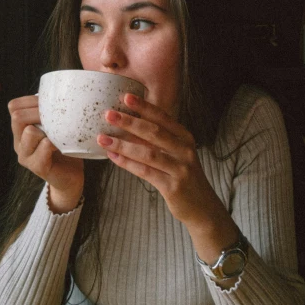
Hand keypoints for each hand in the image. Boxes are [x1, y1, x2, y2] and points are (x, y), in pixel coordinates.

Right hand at [9, 95, 83, 211]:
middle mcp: (19, 142)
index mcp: (20, 129)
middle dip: (38, 111)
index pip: (14, 106)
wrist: (69, 178)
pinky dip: (54, 142)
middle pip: (18, 116)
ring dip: (47, 127)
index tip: (49, 101)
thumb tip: (67, 88)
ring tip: (59, 130)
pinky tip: (63, 143)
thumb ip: (52, 112)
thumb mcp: (55, 126)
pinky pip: (43, 148)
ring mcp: (26, 156)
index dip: (30, 99)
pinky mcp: (38, 167)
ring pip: (29, 131)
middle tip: (57, 114)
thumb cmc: (65, 147)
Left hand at [97, 93, 226, 230]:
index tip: (126, 97)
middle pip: (154, 132)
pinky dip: (127, 163)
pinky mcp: (173, 186)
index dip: (144, 107)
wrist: (202, 207)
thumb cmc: (183, 176)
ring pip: (148, 153)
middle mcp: (185, 150)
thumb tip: (127, 125)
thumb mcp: (176, 153)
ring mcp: (180, 168)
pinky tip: (113, 157)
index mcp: (185, 137)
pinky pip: (146, 172)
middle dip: (130, 122)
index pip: (163, 117)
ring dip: (123, 144)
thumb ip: (159, 140)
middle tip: (109, 114)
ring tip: (103, 138)